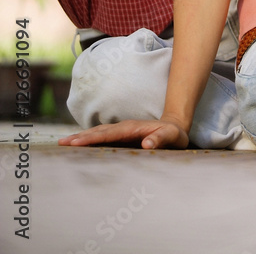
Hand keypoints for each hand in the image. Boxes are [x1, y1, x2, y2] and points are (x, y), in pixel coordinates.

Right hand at [58, 119, 188, 149]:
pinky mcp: (120, 137)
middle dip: (79, 137)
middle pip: (98, 132)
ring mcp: (120, 131)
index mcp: (131, 128)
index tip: (76, 143)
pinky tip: (77, 146)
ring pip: (97, 134)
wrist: (174, 127)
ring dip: (81, 138)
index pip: (108, 134)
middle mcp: (123, 127)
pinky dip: (88, 140)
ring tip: (63, 144)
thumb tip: (146, 144)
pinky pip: (101, 138)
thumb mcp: (171, 136)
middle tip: (61, 144)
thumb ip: (160, 139)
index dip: (92, 138)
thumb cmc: (173, 134)